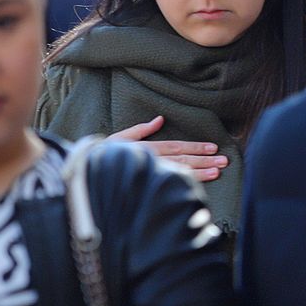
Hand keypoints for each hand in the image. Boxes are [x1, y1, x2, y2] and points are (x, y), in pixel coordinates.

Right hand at [107, 115, 227, 181]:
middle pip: (182, 160)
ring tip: (218, 173)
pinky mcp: (143, 186)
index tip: (213, 149)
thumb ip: (141, 130)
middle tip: (224, 162)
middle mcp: (149, 161)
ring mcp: (147, 175)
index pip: (176, 147)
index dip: (195, 147)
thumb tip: (160, 119)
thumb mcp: (120, 139)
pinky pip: (167, 186)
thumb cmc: (101, 156)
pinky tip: (199, 185)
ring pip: (178, 173)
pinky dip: (184, 185)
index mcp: (146, 149)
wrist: (82, 175)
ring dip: (200, 173)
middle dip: (204, 161)